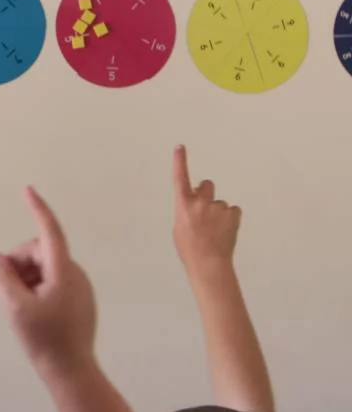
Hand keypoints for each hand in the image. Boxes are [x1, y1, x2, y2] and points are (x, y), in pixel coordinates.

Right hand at [0, 187, 96, 380]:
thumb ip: (3, 277)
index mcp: (63, 271)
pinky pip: (52, 282)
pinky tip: (27, 309)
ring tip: (13, 302)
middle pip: (40, 252)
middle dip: (18, 261)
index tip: (27, 190)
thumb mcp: (15, 307)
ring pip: (44, 268)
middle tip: (0, 284)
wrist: (70, 369)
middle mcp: (74, 274)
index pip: (48, 232)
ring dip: (25, 276)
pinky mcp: (77, 300)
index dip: (37, 210)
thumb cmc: (44, 338)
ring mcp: (78, 287)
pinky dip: (35, 286)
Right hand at [171, 144, 240, 272]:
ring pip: (220, 203)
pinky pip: (232, 211)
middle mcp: (200, 203)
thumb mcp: (179, 227)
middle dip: (207, 192)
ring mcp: (218, 208)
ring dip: (218, 213)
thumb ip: (186, 208)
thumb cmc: (190, 248)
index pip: (180, 179)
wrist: (208, 263)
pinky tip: (224, 232)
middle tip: (206, 209)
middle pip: (207, 185)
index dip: (180, 162)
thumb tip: (197, 196)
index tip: (180, 147)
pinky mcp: (233, 214)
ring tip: (214, 231)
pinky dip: (229, 219)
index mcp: (183, 206)